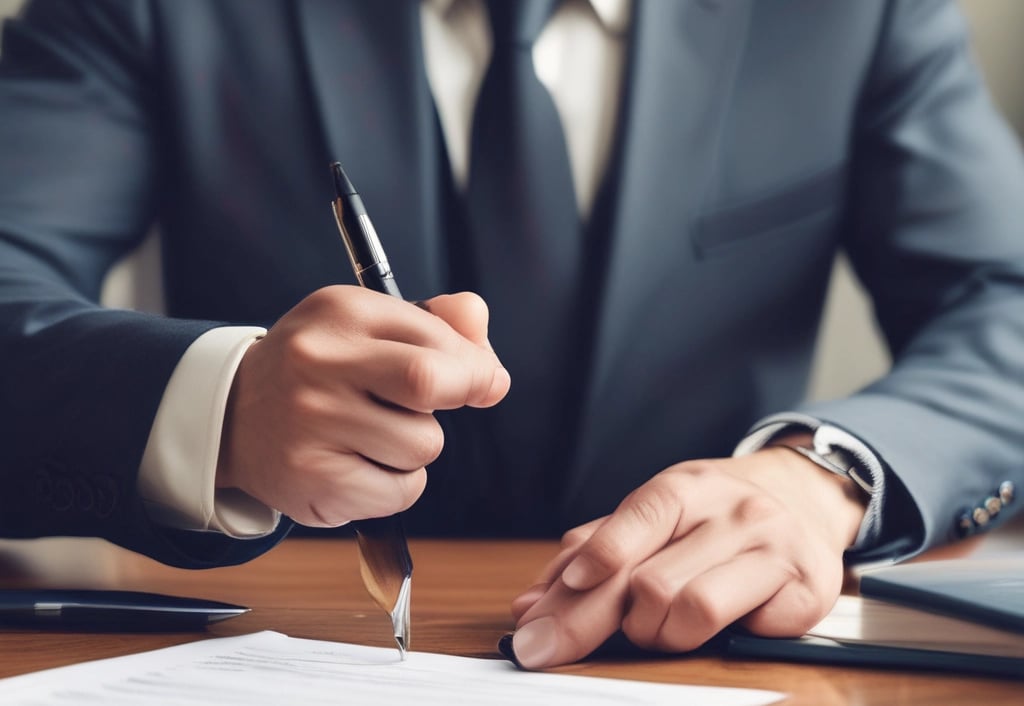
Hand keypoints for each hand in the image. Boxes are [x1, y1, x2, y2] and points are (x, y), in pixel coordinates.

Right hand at [215, 286, 509, 526]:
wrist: (233, 416)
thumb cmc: (323, 369)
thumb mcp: (369, 326)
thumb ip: (439, 324)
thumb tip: (486, 349)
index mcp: (341, 312)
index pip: (437, 339)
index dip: (475, 366)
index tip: (482, 380)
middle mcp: (319, 362)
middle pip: (429, 382)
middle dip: (462, 395)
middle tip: (447, 403)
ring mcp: (312, 422)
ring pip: (423, 445)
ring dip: (417, 447)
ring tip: (376, 434)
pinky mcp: (314, 478)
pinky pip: (401, 491)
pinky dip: (397, 485)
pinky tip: (361, 465)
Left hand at [508, 444, 866, 668]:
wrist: (804, 499)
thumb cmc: (712, 515)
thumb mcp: (654, 517)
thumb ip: (593, 553)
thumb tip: (531, 604)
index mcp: (687, 487)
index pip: (637, 519)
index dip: (595, 559)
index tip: (555, 598)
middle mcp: (732, 512)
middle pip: (650, 580)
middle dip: (591, 623)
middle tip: (549, 650)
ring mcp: (773, 549)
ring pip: (690, 610)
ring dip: (656, 634)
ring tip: (655, 627)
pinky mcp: (806, 592)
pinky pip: (743, 632)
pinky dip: (712, 641)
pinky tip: (713, 628)